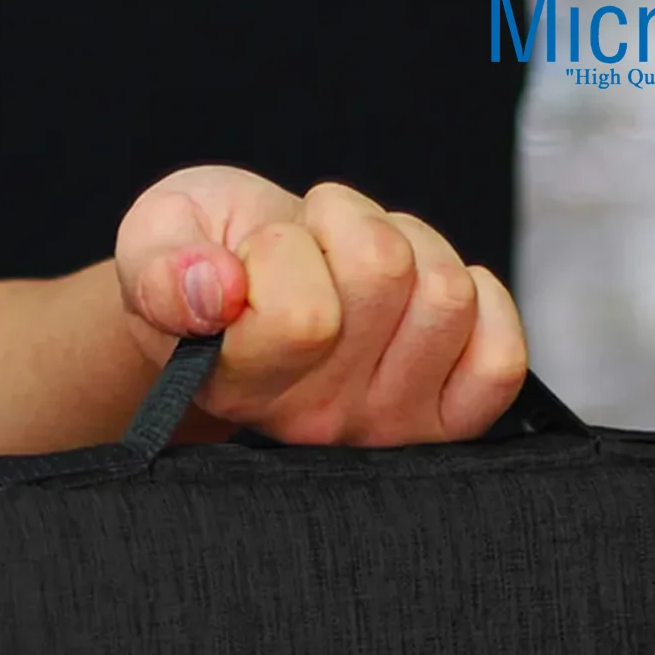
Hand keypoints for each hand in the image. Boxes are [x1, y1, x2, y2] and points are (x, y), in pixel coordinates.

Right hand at [114, 164, 527, 446]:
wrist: (244, 303)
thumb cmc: (205, 262)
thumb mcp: (154, 245)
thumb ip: (160, 267)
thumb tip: (213, 289)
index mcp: (237, 388)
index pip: (304, 316)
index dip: (286, 247)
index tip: (255, 252)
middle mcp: (315, 424)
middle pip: (386, 276)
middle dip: (350, 225)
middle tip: (313, 247)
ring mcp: (384, 429)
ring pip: (447, 296)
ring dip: (412, 248)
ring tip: (360, 266)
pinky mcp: (444, 426)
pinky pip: (500, 359)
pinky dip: (480, 303)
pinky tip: (422, 298)